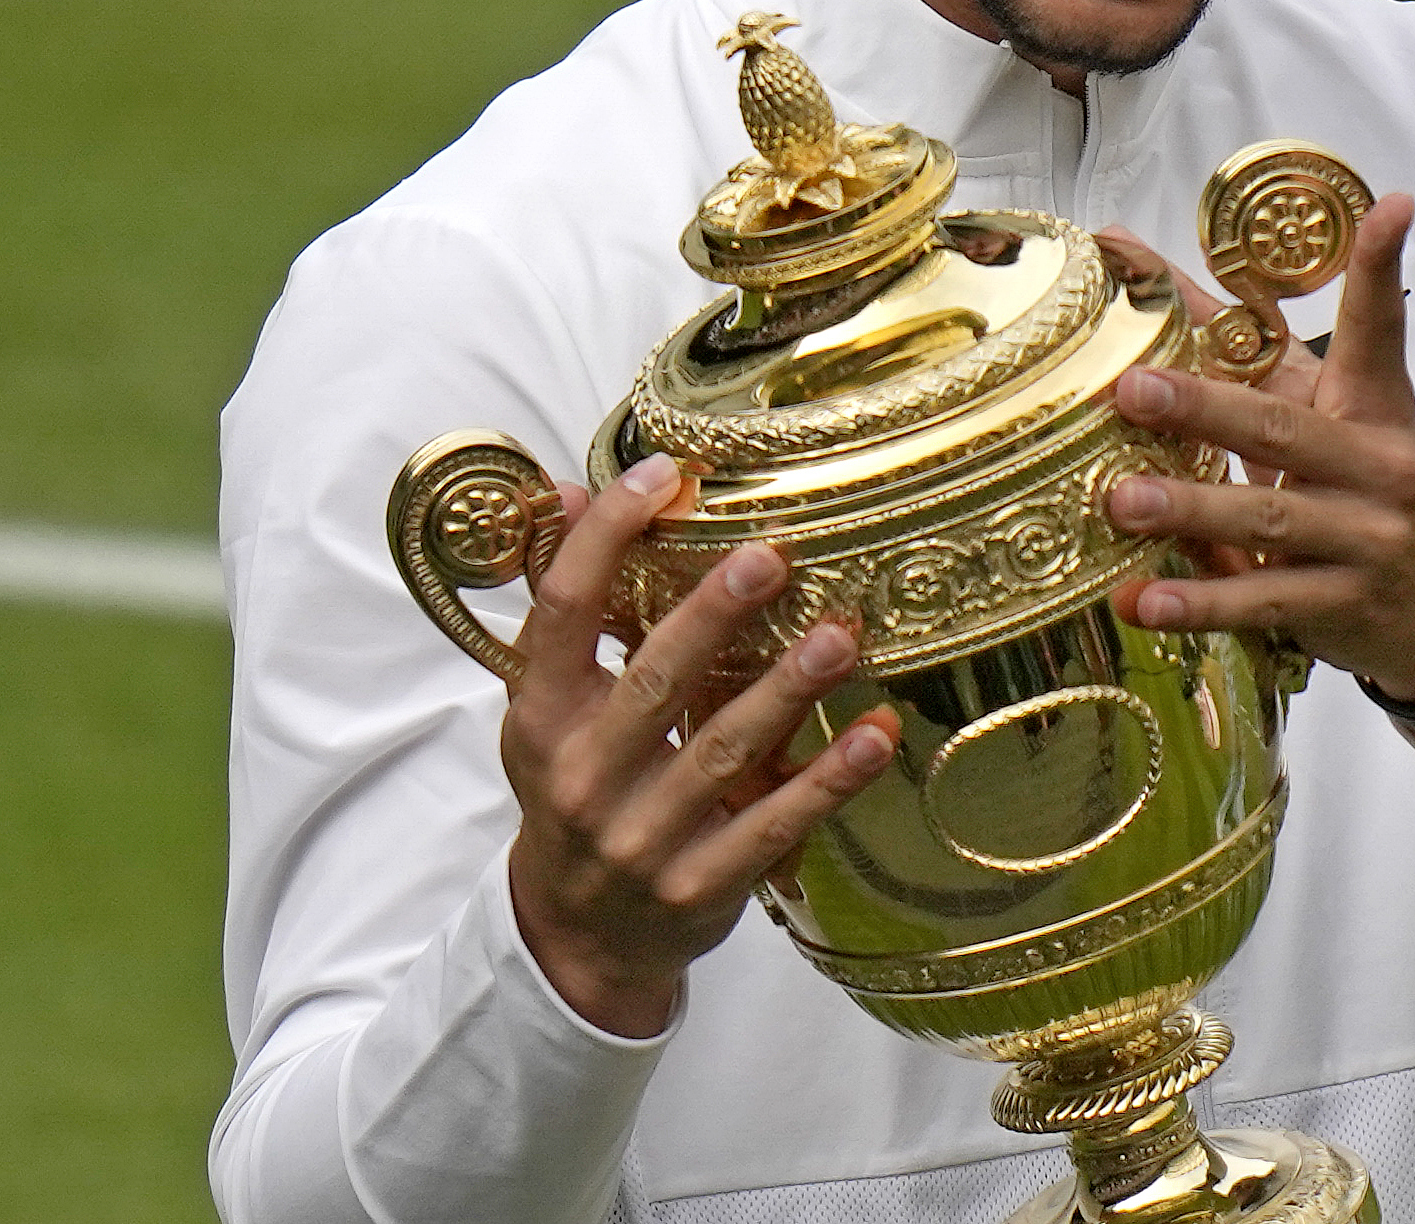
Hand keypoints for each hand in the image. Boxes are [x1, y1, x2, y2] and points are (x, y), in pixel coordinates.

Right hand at [500, 453, 897, 1036]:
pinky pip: (774, 823)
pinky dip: (828, 779)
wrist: (578, 937)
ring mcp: (642, 837)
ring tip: (838, 636)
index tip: (662, 476)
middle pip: (652, 681)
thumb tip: (569, 494)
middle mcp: (582, 776)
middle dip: (711, 616)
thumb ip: (568, 609)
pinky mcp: (703, 882)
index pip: (562, 611)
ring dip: (784, 691)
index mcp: (539, 717)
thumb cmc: (576, 794)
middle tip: (771, 556)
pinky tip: (876, 734)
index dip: (605, 539)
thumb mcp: (549, 710)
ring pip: (721, 752)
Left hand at [1101, 195, 1414, 757]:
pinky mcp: (1342, 607)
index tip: (1394, 208)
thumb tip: (1132, 252)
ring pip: (1269, 520)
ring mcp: (1365, 540)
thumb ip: (1232, 341)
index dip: (1380, 265)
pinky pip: (1263, 602)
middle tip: (1132, 389)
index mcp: (1372, 404)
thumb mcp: (1316, 409)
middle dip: (1206, 407)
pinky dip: (1200, 605)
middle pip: (1285, 428)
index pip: (1379, 326)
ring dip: (1190, 512)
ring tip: (1119, 502)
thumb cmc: (1355, 486)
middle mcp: (1378, 466)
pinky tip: (1142, 601)